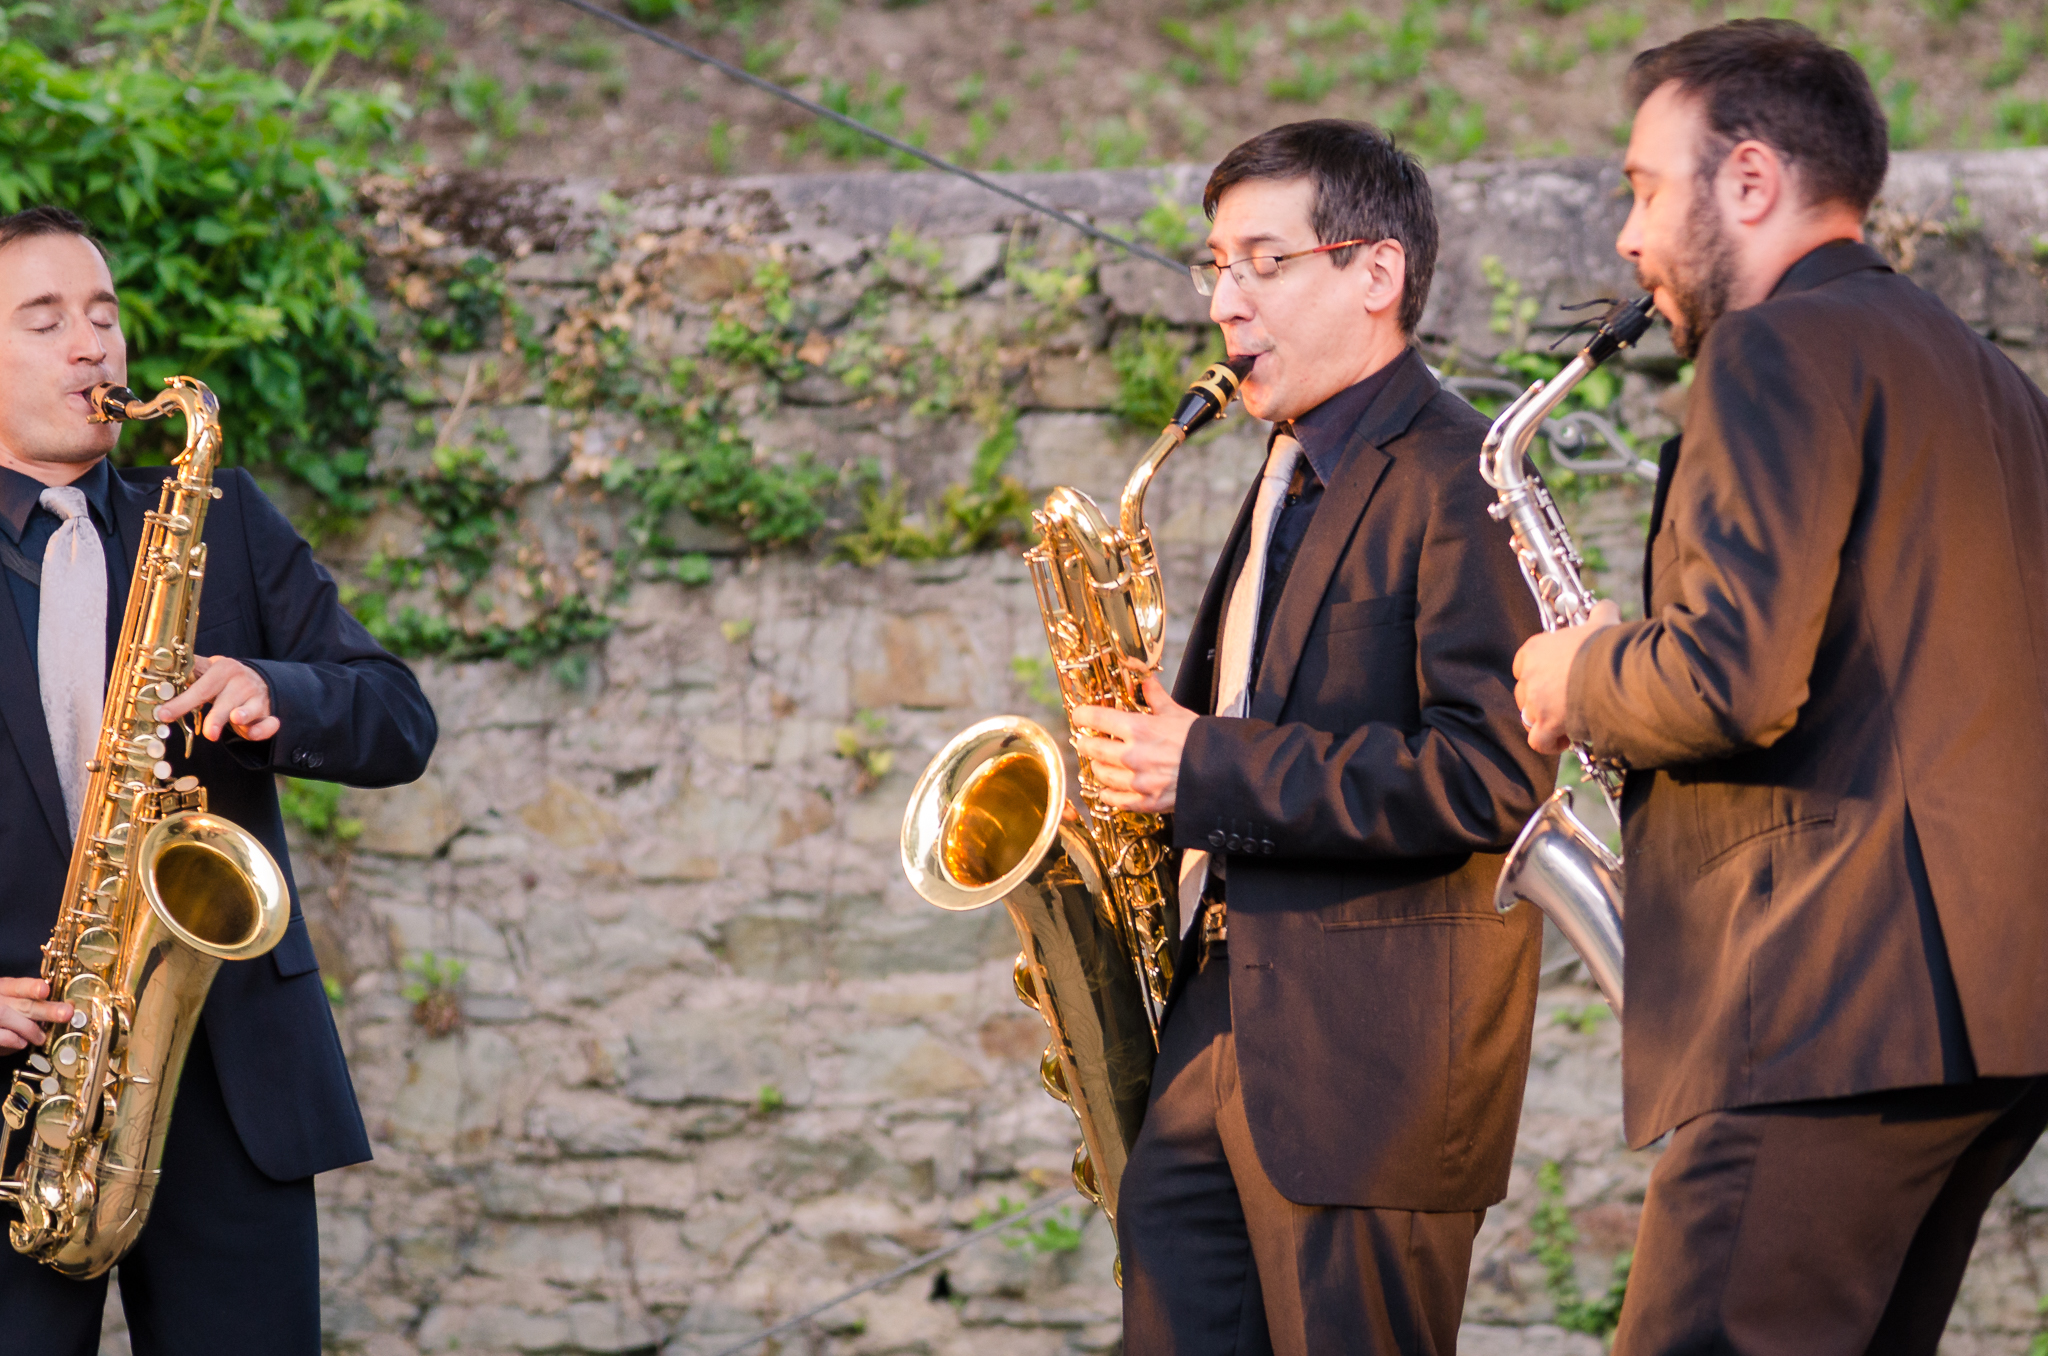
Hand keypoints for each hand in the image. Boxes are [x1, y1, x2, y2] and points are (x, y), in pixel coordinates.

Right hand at [0, 977, 71, 1051]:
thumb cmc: (2, 1014)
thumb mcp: (12, 1002)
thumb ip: (30, 1002)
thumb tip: (64, 1008)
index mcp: (3, 988)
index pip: (17, 985)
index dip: (31, 987)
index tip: (45, 990)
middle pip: (21, 1003)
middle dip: (46, 1009)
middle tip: (66, 1013)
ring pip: (7, 1016)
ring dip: (30, 1029)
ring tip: (41, 1037)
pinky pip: (1, 1037)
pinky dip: (14, 1041)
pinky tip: (22, 1043)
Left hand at [155, 656, 277, 742]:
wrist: (259, 680)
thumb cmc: (224, 681)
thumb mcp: (209, 671)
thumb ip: (188, 673)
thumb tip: (156, 678)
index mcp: (223, 669)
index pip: (200, 688)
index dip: (182, 702)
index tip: (163, 714)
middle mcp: (242, 682)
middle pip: (226, 701)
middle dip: (216, 716)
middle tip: (208, 733)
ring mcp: (257, 698)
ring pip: (249, 710)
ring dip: (244, 715)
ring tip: (237, 719)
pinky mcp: (268, 714)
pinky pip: (269, 723)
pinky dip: (264, 729)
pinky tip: (254, 733)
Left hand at [1070, 675, 1198, 813]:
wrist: (1223, 770)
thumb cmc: (1201, 740)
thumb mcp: (1177, 712)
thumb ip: (1155, 697)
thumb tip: (1145, 678)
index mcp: (1139, 728)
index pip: (1096, 718)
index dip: (1082, 715)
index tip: (1079, 716)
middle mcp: (1133, 755)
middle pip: (1092, 748)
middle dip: (1086, 742)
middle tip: (1086, 740)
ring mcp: (1137, 781)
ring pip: (1100, 774)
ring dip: (1097, 766)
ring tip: (1099, 761)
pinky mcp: (1145, 801)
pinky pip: (1115, 800)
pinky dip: (1107, 794)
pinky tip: (1108, 789)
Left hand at [1512, 599, 1620, 754]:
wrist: (1614, 672)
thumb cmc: (1608, 646)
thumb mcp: (1601, 624)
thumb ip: (1600, 614)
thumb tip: (1606, 607)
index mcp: (1535, 649)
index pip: (1524, 664)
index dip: (1539, 674)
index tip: (1557, 678)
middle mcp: (1530, 675)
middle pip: (1525, 693)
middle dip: (1542, 700)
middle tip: (1565, 702)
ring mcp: (1535, 701)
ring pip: (1529, 717)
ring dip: (1546, 721)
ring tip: (1568, 721)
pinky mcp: (1546, 724)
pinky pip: (1538, 740)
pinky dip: (1549, 743)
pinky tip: (1567, 739)